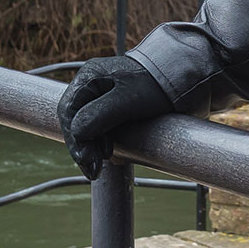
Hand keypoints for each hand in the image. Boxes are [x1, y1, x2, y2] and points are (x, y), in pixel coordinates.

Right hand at [56, 55, 173, 179]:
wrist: (179, 81)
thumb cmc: (155, 85)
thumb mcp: (128, 99)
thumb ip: (100, 114)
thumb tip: (77, 132)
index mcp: (89, 77)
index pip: (69, 111)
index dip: (75, 138)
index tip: (86, 159)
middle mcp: (90, 86)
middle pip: (74, 121)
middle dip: (82, 147)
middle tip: (92, 170)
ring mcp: (99, 97)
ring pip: (84, 127)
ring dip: (90, 148)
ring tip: (98, 166)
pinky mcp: (109, 109)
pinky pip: (97, 128)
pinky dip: (99, 143)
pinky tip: (108, 154)